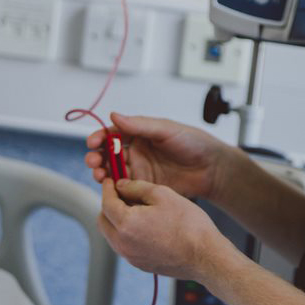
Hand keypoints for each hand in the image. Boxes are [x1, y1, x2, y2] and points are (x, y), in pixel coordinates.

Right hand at [85, 112, 228, 200]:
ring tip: (100, 175)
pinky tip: (111, 189)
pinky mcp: (144, 187)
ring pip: (112, 172)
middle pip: (108, 154)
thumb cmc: (193, 143)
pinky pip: (124, 188)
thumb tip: (114, 115)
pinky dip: (114, 189)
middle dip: (96, 157)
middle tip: (94, 161)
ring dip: (101, 173)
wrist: (211, 168)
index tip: (93, 142)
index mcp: (141, 134)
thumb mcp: (166, 129)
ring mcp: (140, 170)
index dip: (100, 137)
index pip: (113, 134)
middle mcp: (137, 152)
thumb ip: (140, 125)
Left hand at [99, 178, 225, 279]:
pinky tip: (146, 224)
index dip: (108, 188)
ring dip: (117, 220)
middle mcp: (123, 244)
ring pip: (112, 235)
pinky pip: (125, 245)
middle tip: (122, 193)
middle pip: (103, 221)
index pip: (106, 203)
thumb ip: (137, 187)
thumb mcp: (163, 194)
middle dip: (109, 205)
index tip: (111, 180)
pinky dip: (127, 233)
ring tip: (136, 207)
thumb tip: (121, 186)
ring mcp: (131, 257)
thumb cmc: (187, 224)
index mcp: (126, 224)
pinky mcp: (140, 264)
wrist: (204, 256)